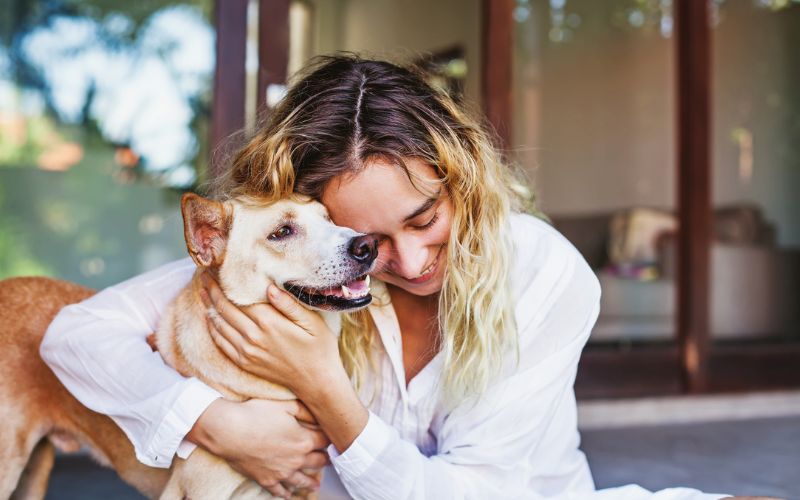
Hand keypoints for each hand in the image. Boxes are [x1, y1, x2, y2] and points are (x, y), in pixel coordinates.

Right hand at [187, 398, 329, 498]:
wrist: (230, 431)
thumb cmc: (256, 414)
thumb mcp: (285, 405)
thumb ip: (304, 410)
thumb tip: (318, 413)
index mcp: (304, 440)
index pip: (325, 441)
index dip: (330, 438)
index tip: (332, 438)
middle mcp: (297, 460)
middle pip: (318, 462)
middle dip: (325, 460)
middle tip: (329, 460)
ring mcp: (282, 472)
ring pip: (302, 480)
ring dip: (311, 482)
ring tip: (316, 484)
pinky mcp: (266, 480)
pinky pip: (280, 490)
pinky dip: (286, 493)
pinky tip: (289, 494)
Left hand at [199, 272, 342, 396]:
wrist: (316, 382)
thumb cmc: (319, 348)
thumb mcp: (312, 322)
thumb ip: (289, 304)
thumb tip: (269, 286)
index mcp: (270, 323)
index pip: (238, 298)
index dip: (224, 283)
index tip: (216, 269)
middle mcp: (253, 337)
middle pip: (224, 309)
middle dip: (212, 290)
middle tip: (204, 275)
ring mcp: (246, 352)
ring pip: (219, 325)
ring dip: (208, 306)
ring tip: (202, 291)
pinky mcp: (244, 362)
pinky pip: (221, 343)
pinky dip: (213, 328)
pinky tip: (210, 317)